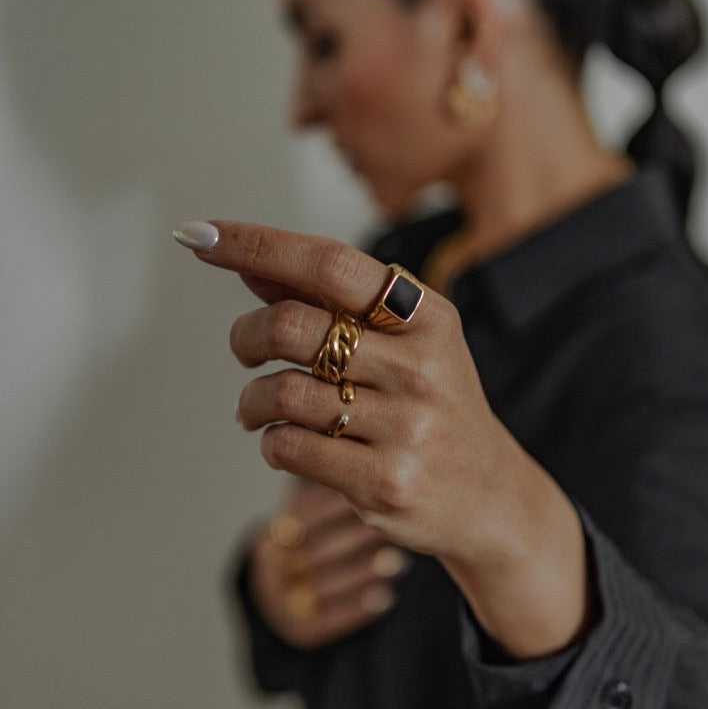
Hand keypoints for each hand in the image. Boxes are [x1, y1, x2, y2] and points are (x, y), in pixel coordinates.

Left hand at [185, 220, 516, 561]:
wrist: (486, 493)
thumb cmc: (434, 404)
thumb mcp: (407, 342)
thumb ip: (334, 303)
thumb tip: (252, 266)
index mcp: (427, 317)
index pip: (330, 263)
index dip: (259, 244)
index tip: (201, 235)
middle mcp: (420, 366)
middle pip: (291, 325)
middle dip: (245, 335)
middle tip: (245, 350)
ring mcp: (405, 426)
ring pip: (280, 391)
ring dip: (250, 401)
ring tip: (256, 409)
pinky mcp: (383, 481)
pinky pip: (287, 447)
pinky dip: (269, 441)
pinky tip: (284, 441)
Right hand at [250, 481, 407, 648]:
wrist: (297, 587)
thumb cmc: (323, 535)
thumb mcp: (318, 509)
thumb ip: (335, 483)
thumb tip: (363, 454)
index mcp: (273, 528)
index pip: (302, 513)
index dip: (338, 503)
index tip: (376, 489)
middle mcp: (269, 563)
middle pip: (313, 548)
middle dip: (355, 536)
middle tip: (393, 526)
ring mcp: (279, 597)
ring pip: (322, 584)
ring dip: (362, 571)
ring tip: (396, 560)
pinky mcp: (298, 628)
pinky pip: (326, 620)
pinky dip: (357, 608)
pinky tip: (385, 596)